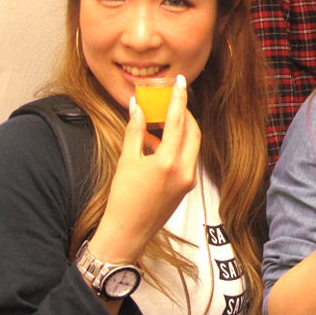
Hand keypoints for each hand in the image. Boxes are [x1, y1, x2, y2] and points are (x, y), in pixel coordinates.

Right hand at [90, 75, 201, 263]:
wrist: (127, 232)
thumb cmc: (123, 199)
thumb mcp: (126, 160)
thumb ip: (134, 130)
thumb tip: (137, 106)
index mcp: (168, 162)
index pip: (178, 121)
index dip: (179, 98)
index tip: (180, 82)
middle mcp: (184, 170)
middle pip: (192, 131)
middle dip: (183, 114)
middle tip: (169, 102)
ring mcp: (188, 179)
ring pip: (191, 145)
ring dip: (179, 131)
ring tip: (156, 124)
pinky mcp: (187, 186)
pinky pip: (186, 158)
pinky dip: (176, 147)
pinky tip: (155, 144)